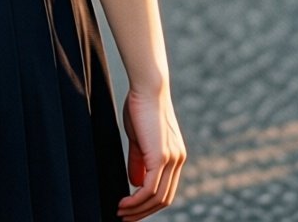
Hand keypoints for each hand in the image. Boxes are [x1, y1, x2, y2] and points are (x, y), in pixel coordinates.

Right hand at [117, 85, 184, 219]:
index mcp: (175, 156)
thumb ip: (139, 161)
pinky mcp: (161, 157)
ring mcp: (171, 159)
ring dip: (137, 209)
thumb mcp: (139, 138)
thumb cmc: (141, 107)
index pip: (166, 189)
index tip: (131, 209)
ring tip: (121, 213)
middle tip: (124, 218)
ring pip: (157, 197)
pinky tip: (123, 203)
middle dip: (143, 212)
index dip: (149, 204)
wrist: (148, 88)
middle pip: (164, 199)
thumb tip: (135, 183)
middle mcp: (177, 160)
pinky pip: (149, 188)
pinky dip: (136, 200)